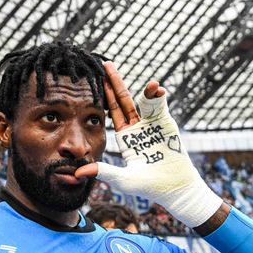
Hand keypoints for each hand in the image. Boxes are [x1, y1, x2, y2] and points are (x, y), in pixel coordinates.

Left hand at [76, 62, 221, 226]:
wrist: (174, 188)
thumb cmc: (149, 186)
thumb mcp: (122, 179)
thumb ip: (103, 172)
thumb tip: (78, 173)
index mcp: (125, 137)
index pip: (111, 112)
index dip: (104, 96)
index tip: (96, 81)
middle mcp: (137, 127)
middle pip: (124, 100)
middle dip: (116, 82)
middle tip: (106, 64)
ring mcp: (152, 124)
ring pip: (144, 100)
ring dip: (143, 89)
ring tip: (148, 83)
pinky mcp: (166, 124)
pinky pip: (160, 106)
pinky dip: (158, 97)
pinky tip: (157, 89)